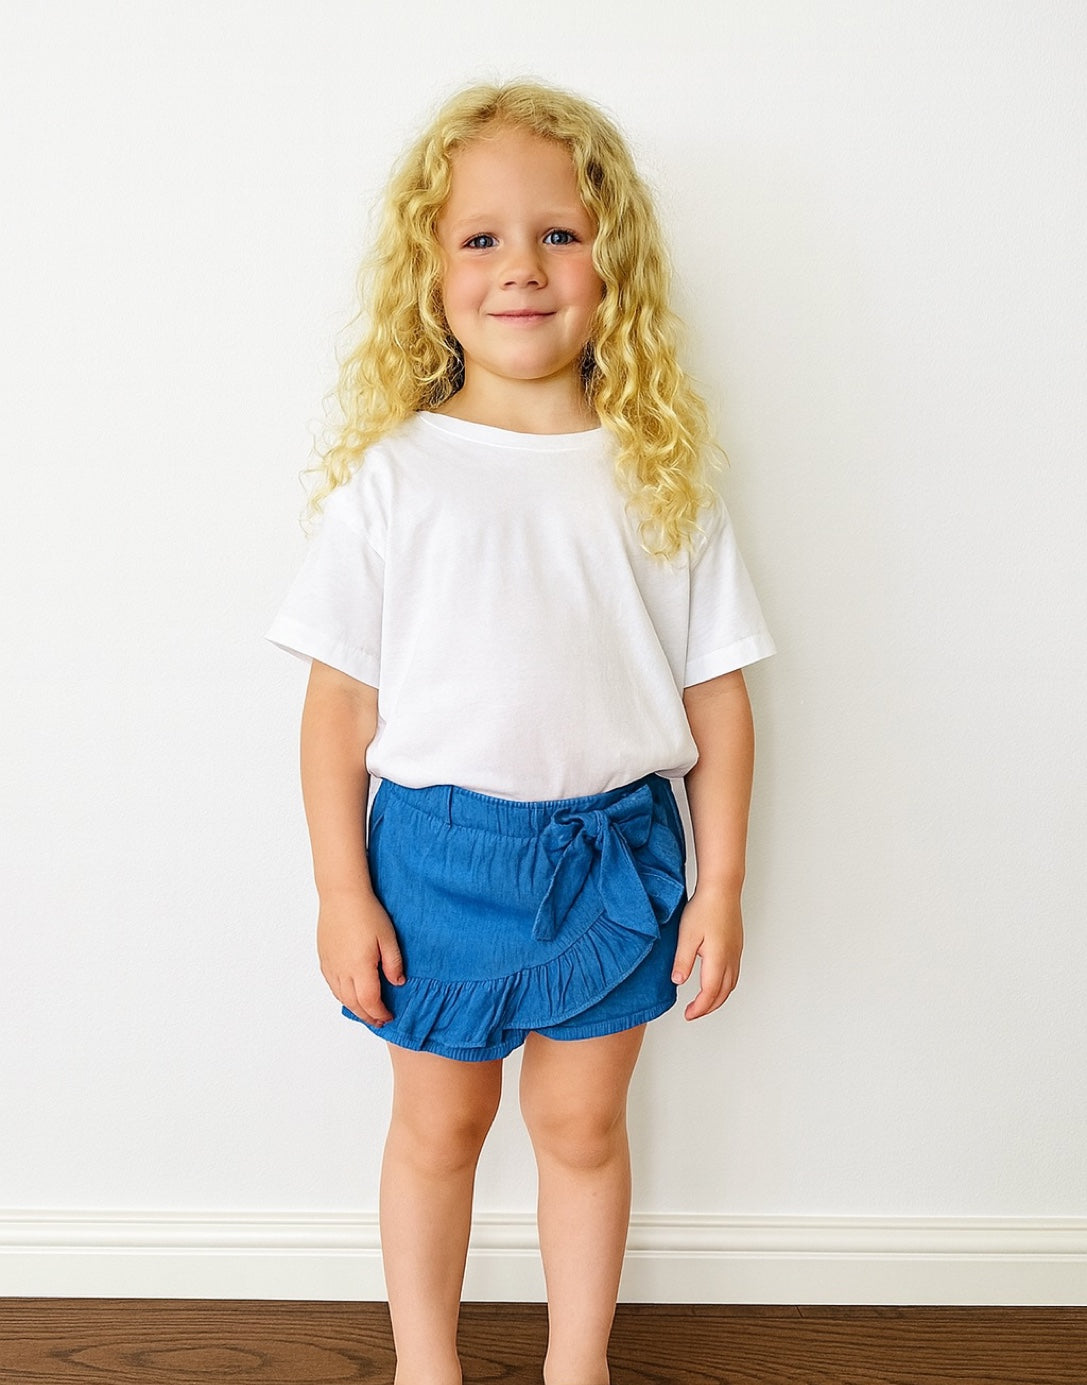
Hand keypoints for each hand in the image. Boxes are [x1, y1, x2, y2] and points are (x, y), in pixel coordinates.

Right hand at [316, 889, 404, 1026]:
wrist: (342, 896)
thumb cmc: (367, 913)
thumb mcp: (388, 938)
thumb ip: (394, 964)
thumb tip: (397, 983)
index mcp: (360, 967)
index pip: (370, 1001)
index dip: (380, 1013)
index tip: (389, 1016)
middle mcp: (342, 971)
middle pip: (354, 1004)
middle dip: (368, 1015)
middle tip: (379, 1020)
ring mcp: (330, 966)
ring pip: (341, 997)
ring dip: (354, 1008)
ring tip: (367, 1011)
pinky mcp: (324, 959)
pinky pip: (332, 986)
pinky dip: (342, 996)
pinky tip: (350, 994)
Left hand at [671, 882, 742, 1019]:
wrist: (722, 888)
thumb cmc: (705, 908)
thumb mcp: (686, 935)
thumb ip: (683, 961)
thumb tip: (678, 981)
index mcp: (718, 959)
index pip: (710, 993)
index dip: (699, 1007)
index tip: (688, 1014)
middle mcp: (731, 958)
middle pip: (724, 993)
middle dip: (709, 1007)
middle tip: (694, 1012)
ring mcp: (736, 952)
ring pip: (731, 984)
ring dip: (718, 997)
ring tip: (704, 1002)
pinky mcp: (737, 945)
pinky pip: (734, 973)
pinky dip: (724, 985)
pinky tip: (715, 981)